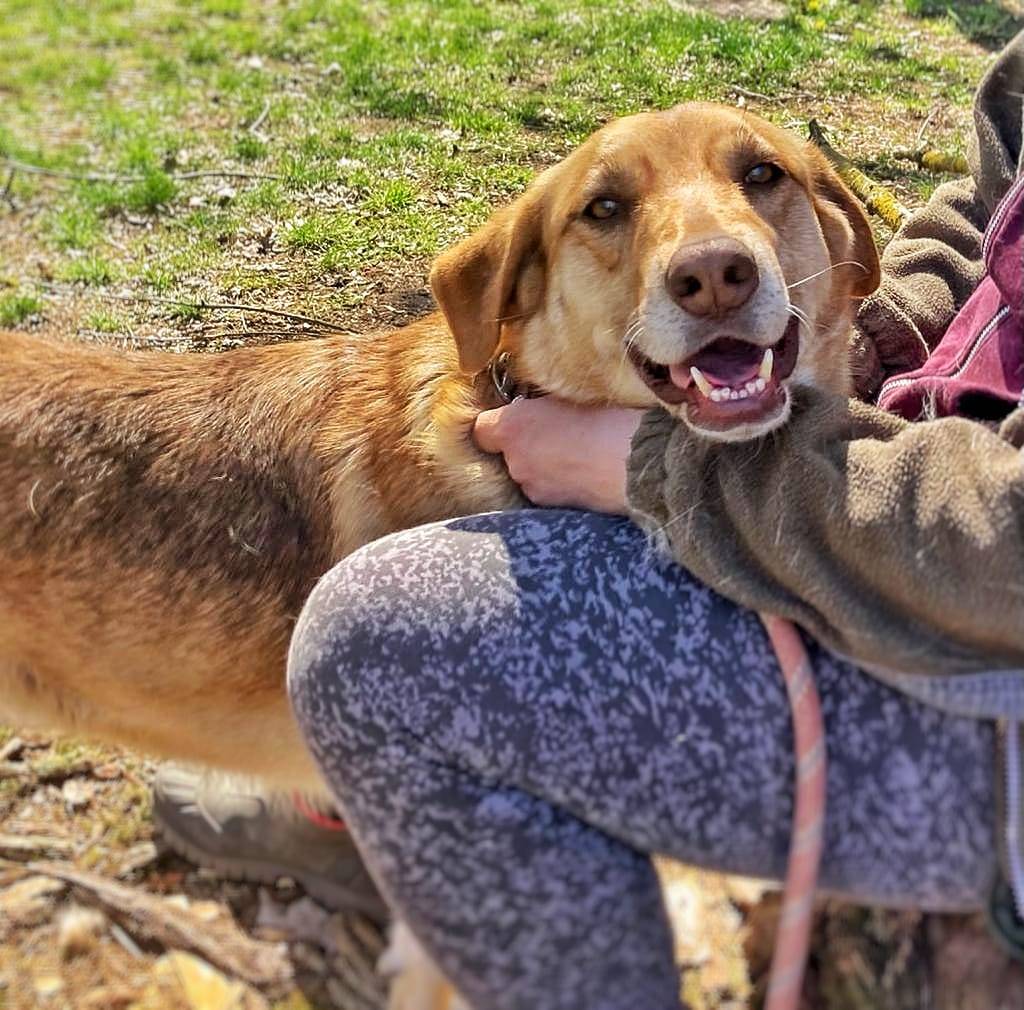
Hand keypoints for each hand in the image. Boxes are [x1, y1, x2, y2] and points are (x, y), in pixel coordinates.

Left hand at [473, 397, 643, 513]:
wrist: (642, 461)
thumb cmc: (611, 419)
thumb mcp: (569, 397)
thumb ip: (541, 407)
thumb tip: (537, 412)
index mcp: (512, 427)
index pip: (482, 431)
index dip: (501, 426)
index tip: (521, 421)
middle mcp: (515, 463)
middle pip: (509, 455)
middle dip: (528, 448)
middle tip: (562, 436)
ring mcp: (534, 490)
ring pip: (530, 477)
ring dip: (546, 469)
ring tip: (581, 457)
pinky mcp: (555, 511)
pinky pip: (550, 493)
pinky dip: (563, 486)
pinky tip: (587, 475)